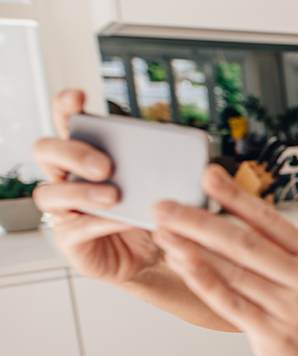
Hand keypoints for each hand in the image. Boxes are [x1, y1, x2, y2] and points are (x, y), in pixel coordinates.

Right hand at [31, 90, 161, 283]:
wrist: (151, 257)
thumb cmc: (149, 214)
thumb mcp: (161, 187)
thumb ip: (164, 168)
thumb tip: (192, 155)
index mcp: (87, 155)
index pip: (66, 123)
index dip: (65, 107)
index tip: (79, 98)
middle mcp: (68, 178)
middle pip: (47, 151)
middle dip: (72, 152)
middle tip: (106, 164)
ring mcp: (65, 209)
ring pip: (50, 192)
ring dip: (82, 191)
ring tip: (113, 195)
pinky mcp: (71, 239)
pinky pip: (77, 228)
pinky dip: (101, 222)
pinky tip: (123, 219)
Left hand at [150, 164, 297, 355]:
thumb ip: (271, 246)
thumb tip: (222, 213)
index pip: (268, 220)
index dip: (236, 196)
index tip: (207, 174)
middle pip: (245, 244)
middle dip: (199, 222)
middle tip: (165, 207)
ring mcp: (290, 307)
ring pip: (234, 272)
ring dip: (193, 250)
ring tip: (164, 233)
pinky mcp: (272, 333)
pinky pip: (231, 302)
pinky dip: (204, 281)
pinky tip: (182, 264)